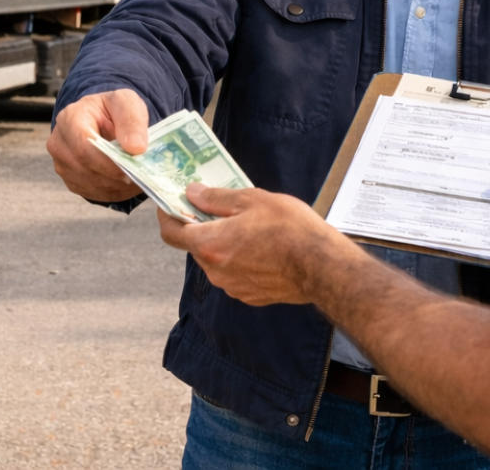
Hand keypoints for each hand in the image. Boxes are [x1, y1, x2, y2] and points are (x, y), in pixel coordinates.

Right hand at [47, 89, 149, 201]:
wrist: (105, 120)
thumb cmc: (113, 110)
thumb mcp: (127, 103)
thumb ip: (132, 121)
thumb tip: (136, 148)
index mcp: (70, 118)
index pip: (84, 147)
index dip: (108, 162)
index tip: (131, 168)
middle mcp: (59, 143)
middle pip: (86, 168)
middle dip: (115, 175)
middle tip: (139, 176)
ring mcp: (62, 164)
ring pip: (90, 183)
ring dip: (116, 185)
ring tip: (136, 177)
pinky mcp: (70, 179)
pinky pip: (92, 192)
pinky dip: (112, 191)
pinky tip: (125, 181)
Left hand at [156, 182, 351, 305]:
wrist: (322, 266)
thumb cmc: (290, 228)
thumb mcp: (252, 200)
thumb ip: (216, 199)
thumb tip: (191, 194)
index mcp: (210, 244)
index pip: (171, 232)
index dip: (166, 215)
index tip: (170, 202)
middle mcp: (215, 270)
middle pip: (194, 245)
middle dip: (200, 226)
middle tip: (217, 206)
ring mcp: (232, 286)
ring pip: (214, 260)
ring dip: (221, 243)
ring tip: (246, 225)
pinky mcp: (249, 295)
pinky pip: (233, 273)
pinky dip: (237, 258)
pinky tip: (260, 246)